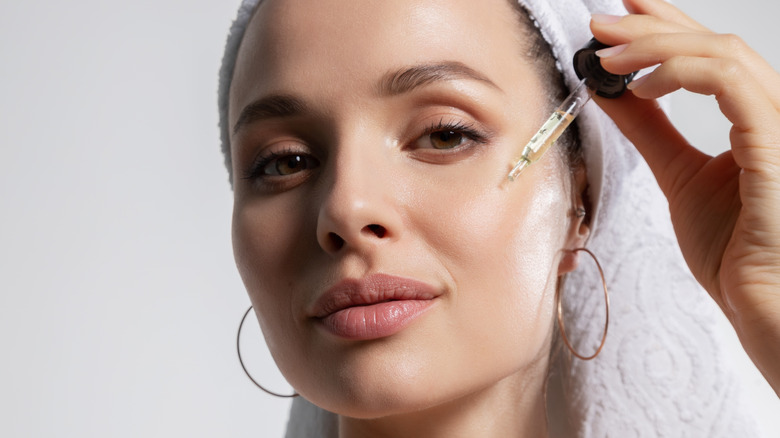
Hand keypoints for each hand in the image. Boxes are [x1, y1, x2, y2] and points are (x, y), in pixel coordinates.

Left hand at [590, 0, 779, 393]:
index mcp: (753, 118)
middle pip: (715, 44)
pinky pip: (732, 83)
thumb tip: (610, 91)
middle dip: (654, 25)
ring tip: (608, 53)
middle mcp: (771, 111)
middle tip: (602, 22)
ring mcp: (779, 123)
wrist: (762, 301)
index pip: (709, 55)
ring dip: (656, 46)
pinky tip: (641, 83)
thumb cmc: (735, 251)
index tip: (619, 17)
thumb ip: (650, 129)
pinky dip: (681, 72)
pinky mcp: (776, 142)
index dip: (666, 26)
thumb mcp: (678, 174)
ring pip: (722, 55)